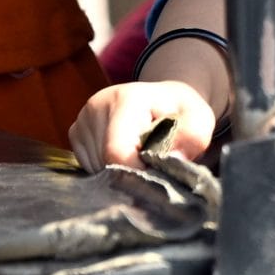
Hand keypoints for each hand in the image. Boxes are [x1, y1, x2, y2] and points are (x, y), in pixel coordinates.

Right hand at [69, 80, 218, 174]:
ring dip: (119, 172)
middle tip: (152, 164)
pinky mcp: (75, 133)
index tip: (156, 176)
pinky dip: (107, 169)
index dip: (137, 173)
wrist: (162, 100)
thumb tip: (172, 161)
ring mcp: (82, 119)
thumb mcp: (199, 120)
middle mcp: (96, 105)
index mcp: (126, 98)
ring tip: (140, 157)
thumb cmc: (181, 112)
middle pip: (106, 163)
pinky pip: (87, 166)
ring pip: (95, 168)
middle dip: (131, 173)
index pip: (119, 151)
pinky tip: (125, 156)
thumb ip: (192, 138)